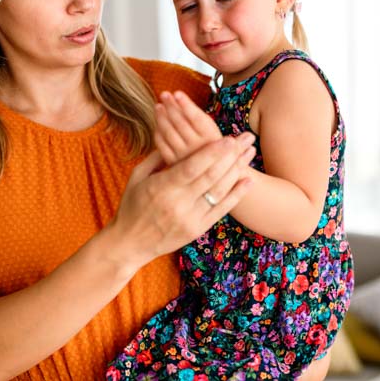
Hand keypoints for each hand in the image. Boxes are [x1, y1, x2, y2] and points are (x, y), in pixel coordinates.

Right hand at [112, 132, 255, 267]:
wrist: (129, 244)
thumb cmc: (131, 206)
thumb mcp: (137, 177)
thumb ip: (156, 156)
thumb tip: (174, 136)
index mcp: (162, 187)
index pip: (192, 166)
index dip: (212, 152)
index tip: (228, 138)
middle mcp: (178, 203)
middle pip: (211, 176)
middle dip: (231, 155)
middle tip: (246, 139)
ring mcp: (190, 218)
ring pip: (219, 191)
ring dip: (237, 170)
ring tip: (250, 153)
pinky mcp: (197, 230)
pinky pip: (221, 210)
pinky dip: (236, 195)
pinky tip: (248, 180)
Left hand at [155, 90, 222, 164]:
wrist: (211, 168)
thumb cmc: (209, 142)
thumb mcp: (209, 128)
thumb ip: (194, 114)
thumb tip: (175, 95)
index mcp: (211, 137)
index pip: (196, 118)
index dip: (186, 104)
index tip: (177, 92)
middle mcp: (198, 147)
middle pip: (179, 123)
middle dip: (170, 106)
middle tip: (164, 94)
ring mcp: (184, 156)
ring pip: (168, 132)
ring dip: (161, 117)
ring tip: (158, 105)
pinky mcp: (173, 162)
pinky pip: (161, 144)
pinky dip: (158, 131)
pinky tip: (158, 122)